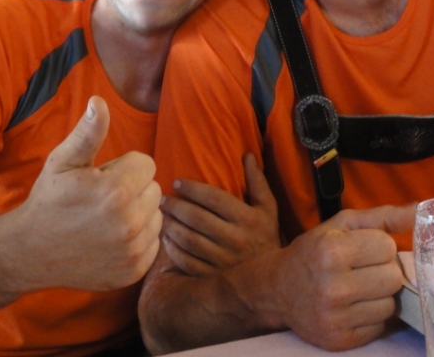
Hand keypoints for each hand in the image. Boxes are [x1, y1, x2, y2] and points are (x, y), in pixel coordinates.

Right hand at [11, 96, 161, 291]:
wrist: (30, 252)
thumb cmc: (49, 200)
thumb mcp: (63, 161)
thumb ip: (89, 132)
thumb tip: (100, 101)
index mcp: (116, 191)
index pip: (146, 163)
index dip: (123, 167)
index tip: (101, 178)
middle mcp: (130, 222)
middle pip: (154, 189)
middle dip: (132, 189)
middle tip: (101, 200)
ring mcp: (133, 250)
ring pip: (156, 215)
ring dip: (138, 213)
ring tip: (106, 219)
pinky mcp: (135, 270)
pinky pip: (154, 241)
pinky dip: (139, 238)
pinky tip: (111, 239)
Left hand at [160, 152, 279, 275]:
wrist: (271, 277)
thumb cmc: (265, 235)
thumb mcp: (267, 207)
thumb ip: (257, 181)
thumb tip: (248, 155)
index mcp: (248, 219)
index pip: (214, 199)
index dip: (192, 189)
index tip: (177, 183)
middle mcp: (236, 240)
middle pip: (197, 218)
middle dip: (176, 206)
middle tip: (163, 199)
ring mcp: (223, 261)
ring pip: (189, 240)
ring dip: (171, 226)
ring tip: (162, 216)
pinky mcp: (213, 277)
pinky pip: (186, 262)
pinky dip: (172, 250)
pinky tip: (166, 239)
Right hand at [278, 205, 413, 351]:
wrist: (277, 290)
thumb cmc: (314, 251)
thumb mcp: (341, 225)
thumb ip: (382, 217)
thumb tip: (419, 212)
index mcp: (331, 251)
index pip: (388, 247)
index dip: (379, 246)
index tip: (363, 249)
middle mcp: (333, 286)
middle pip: (394, 278)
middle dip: (383, 271)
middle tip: (364, 269)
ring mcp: (336, 318)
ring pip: (390, 305)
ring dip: (379, 296)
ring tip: (359, 288)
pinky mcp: (339, 341)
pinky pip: (379, 327)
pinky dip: (371, 316)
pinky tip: (353, 307)